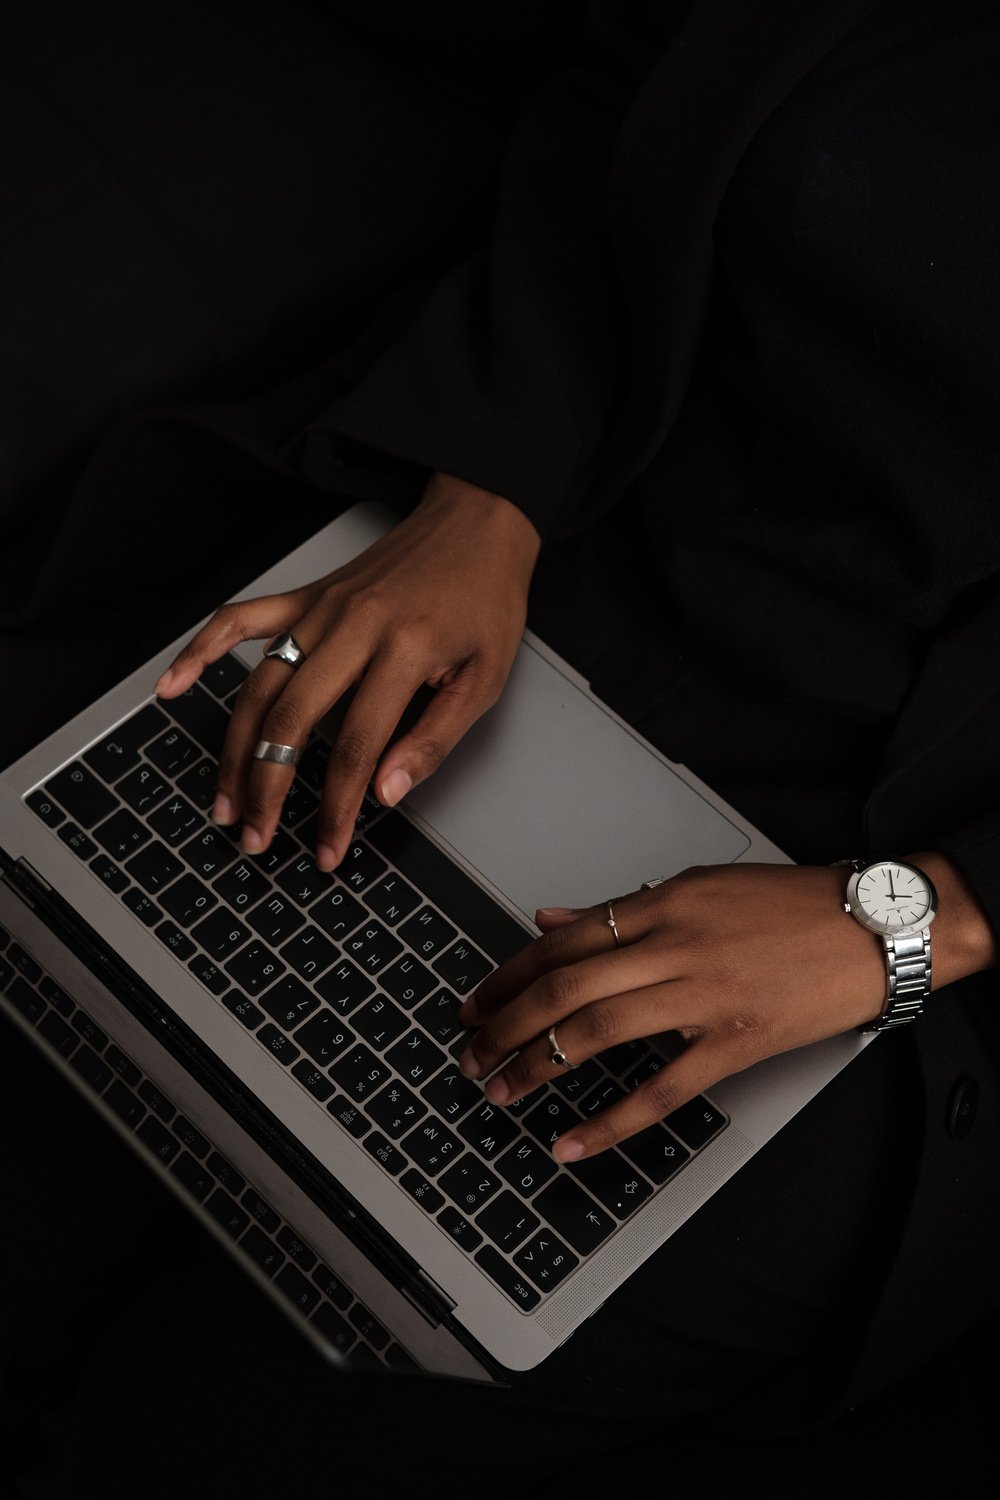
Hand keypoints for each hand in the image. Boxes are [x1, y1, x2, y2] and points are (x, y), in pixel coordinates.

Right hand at [154, 472, 540, 867]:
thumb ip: (434, 739)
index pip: (356, 748)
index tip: (328, 849)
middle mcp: (351, 627)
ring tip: (225, 801)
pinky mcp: (305, 596)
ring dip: (233, 749)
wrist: (477, 523)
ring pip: (258, 686)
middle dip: (267, 789)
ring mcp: (321, 609)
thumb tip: (386, 792)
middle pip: (290, 721)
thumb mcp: (484, 679)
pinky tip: (173, 685)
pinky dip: (200, 650)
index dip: (337, 808)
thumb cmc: (484, 601)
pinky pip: (239, 619)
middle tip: (257, 837)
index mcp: (402, 650)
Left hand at [457, 854, 997, 1160]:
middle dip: (503, 1024)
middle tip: (469, 1055)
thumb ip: (621, 908)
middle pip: (563, 986)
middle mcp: (673, 943)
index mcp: (661, 902)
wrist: (874, 925)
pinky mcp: (735, 1042)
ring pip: (596, 1030)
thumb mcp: (700, 887)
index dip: (506, 976)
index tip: (474, 1003)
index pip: (561, 941)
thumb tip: (551, 917)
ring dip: (536, 1064)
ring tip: (501, 1090)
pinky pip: (659, 1088)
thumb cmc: (790, 905)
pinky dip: (608, 1120)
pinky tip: (571, 1139)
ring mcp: (702, 994)